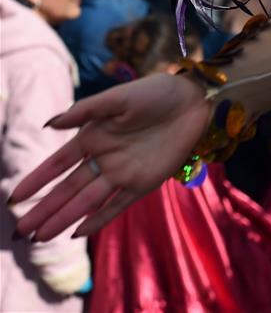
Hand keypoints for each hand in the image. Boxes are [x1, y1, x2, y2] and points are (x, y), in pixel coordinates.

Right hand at [10, 73, 209, 240]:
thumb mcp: (118, 97)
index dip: (38, 180)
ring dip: (64, 218)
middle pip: (68, 189)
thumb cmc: (156, 92)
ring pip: (86, 201)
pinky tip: (77, 233)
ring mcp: (122, 172)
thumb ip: (85, 110)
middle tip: (21, 230)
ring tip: (39, 237)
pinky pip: (116, 205)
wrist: (194, 100)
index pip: (59, 163)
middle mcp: (104, 157)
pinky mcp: (144, 182)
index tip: (15, 198)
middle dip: (45, 209)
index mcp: (94, 135)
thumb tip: (49, 124)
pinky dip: (97, 219)